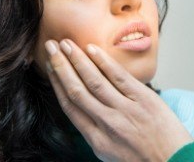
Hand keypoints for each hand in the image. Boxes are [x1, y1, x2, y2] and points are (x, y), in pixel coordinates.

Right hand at [45, 39, 192, 161]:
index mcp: (96, 139)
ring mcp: (125, 110)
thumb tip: (83, 107)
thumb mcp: (110, 152)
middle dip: (61, 66)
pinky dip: (103, 62)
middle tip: (51, 47)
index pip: (70, 106)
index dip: (57, 84)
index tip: (50, 68)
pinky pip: (119, 77)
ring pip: (94, 81)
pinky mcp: (143, 99)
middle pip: (77, 90)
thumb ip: (94, 130)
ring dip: (77, 60)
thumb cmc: (142, 159)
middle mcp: (107, 124)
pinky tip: (92, 49)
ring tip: (66, 44)